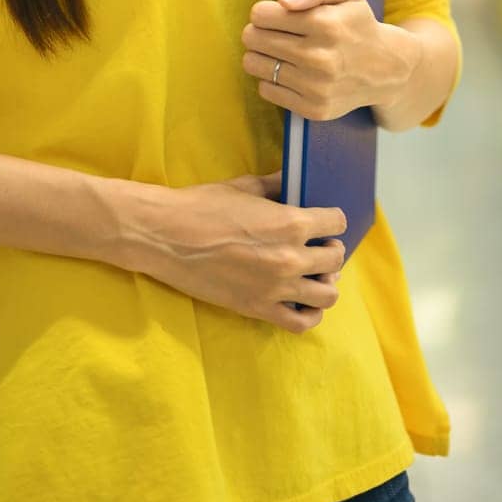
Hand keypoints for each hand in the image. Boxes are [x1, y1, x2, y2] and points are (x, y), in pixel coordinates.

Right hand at [144, 169, 345, 334]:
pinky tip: (302, 301)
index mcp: (290, 222)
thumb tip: (294, 179)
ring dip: (325, 282)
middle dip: (330, 250)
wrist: (165, 236)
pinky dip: (310, 313)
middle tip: (317, 246)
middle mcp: (291, 258)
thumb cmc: (202, 205)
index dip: (332, 220)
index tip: (325, 221)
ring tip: (312, 274)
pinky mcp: (259, 309)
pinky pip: (302, 323)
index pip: (337, 223)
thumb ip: (276, 185)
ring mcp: (276, 288)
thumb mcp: (244, 187)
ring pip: (328, 294)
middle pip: (336, 259)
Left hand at [241, 0, 421, 121]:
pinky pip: (265, 89)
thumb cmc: (356, 23)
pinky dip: (273, 79)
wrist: (386, 68)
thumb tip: (282, 1)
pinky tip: (292, 72)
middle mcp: (320, 58)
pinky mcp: (313, 109)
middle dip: (258, 32)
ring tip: (282, 52)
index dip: (265, 12)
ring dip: (262, 55)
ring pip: (253, 64)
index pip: (260, 15)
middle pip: (252, 39)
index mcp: (326, 24)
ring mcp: (317, 87)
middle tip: (276, 33)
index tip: (278, 15)